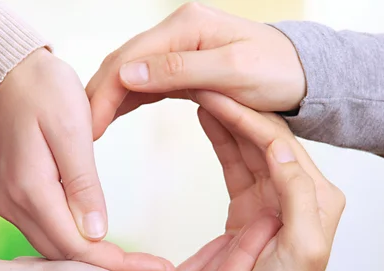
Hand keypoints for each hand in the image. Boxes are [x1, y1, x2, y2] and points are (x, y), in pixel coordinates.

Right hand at [0, 49, 172, 270]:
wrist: (5, 74)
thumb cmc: (43, 91)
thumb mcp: (71, 128)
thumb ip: (82, 183)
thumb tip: (96, 233)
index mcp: (29, 189)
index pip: (76, 247)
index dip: (116, 264)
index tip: (156, 268)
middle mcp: (14, 205)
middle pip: (65, 256)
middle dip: (110, 268)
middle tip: (155, 270)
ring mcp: (10, 204)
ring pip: (56, 249)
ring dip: (94, 260)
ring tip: (138, 263)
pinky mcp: (15, 199)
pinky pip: (48, 233)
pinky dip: (77, 244)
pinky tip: (103, 244)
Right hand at [87, 2, 304, 137]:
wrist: (302, 73)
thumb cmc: (277, 72)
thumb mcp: (233, 72)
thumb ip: (181, 70)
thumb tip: (128, 73)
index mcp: (187, 26)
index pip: (131, 58)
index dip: (105, 92)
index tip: (89, 125)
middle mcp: (178, 30)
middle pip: (125, 62)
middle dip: (100, 96)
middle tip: (81, 131)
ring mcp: (180, 45)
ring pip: (132, 71)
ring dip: (110, 98)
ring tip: (91, 126)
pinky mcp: (185, 63)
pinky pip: (149, 79)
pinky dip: (130, 97)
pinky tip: (116, 113)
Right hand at [195, 93, 344, 270]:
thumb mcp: (302, 247)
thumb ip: (297, 194)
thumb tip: (279, 146)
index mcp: (316, 197)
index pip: (280, 143)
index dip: (248, 116)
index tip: (218, 92)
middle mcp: (297, 192)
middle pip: (262, 138)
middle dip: (234, 110)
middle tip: (203, 83)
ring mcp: (271, 199)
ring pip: (247, 148)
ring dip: (226, 121)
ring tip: (201, 93)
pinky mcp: (249, 209)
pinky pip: (235, 167)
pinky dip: (222, 144)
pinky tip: (207, 122)